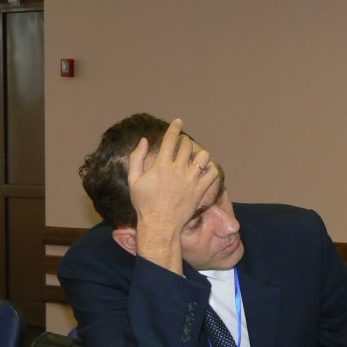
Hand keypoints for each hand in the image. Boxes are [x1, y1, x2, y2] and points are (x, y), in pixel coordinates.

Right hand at [127, 119, 217, 272]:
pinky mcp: (200, 191)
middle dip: (185, 142)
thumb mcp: (133, 180)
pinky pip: (212, 173)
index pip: (171, 139)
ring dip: (199, 153)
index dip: (175, 128)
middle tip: (182, 145)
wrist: (160, 224)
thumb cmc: (144, 203)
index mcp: (161, 166)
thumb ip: (136, 158)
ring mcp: (191, 180)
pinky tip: (204, 170)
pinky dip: (210, 168)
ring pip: (203, 156)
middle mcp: (178, 170)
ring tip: (194, 158)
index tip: (178, 122)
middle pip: (187, 145)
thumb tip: (143, 140)